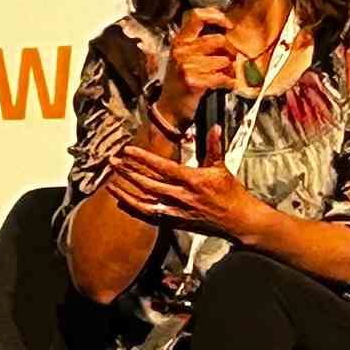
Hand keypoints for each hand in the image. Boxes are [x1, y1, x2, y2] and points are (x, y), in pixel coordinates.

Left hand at [104, 145, 272, 243]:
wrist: (238, 221)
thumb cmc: (231, 193)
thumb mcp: (222, 167)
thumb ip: (214, 146)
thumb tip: (214, 127)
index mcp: (192, 180)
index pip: (162, 167)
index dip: (143, 158)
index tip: (127, 151)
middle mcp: (182, 196)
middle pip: (148, 184)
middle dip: (128, 173)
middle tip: (112, 162)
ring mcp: (177, 211)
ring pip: (145, 202)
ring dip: (126, 192)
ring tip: (110, 182)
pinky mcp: (175, 222)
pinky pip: (150, 216)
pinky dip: (134, 209)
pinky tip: (122, 201)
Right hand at [157, 8, 236, 129]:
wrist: (169, 108)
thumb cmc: (180, 83)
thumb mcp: (183, 58)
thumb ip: (199, 44)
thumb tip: (226, 35)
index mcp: (179, 41)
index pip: (197, 17)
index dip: (216, 16)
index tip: (228, 25)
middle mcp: (181, 51)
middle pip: (218, 40)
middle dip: (231, 51)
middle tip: (232, 60)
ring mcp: (186, 66)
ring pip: (223, 60)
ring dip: (230, 69)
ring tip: (227, 75)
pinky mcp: (193, 81)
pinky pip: (222, 77)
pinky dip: (229, 82)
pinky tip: (227, 84)